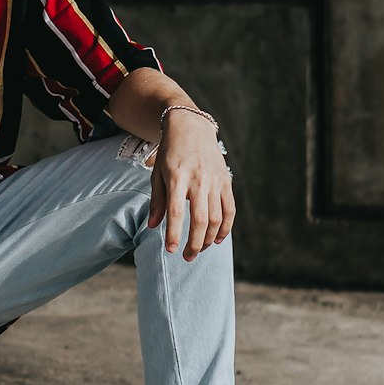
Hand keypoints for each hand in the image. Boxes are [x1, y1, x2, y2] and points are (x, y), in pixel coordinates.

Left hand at [146, 111, 234, 260]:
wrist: (191, 127)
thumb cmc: (170, 153)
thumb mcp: (158, 173)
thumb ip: (158, 201)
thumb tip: (153, 227)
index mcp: (177, 177)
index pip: (175, 211)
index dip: (173, 233)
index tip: (170, 250)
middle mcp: (198, 180)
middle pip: (200, 219)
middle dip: (194, 243)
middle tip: (187, 257)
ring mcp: (214, 181)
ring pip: (216, 218)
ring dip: (209, 239)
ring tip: (199, 249)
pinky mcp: (226, 181)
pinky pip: (230, 209)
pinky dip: (226, 227)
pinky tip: (218, 239)